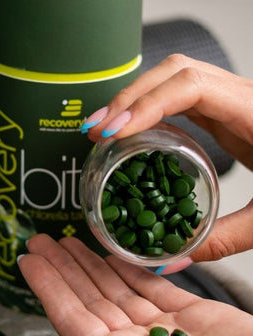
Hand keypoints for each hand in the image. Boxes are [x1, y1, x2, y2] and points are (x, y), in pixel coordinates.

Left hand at [18, 233, 252, 335]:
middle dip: (63, 269)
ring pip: (115, 288)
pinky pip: (149, 284)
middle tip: (41, 241)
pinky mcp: (189, 313)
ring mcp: (161, 327)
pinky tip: (110, 253)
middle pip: (88, 298)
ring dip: (89, 264)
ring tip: (66, 242)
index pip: (72, 319)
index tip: (28, 262)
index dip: (48, 288)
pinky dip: (129, 267)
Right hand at [83, 54, 252, 264]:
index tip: (114, 132)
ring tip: (103, 129)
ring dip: (134, 98)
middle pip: (174, 72)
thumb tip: (171, 262)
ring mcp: (232, 98)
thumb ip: (224, 239)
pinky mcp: (225, 109)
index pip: (190, 86)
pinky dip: (149, 105)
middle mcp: (241, 96)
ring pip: (173, 77)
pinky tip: (129, 128)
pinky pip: (179, 94)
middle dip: (129, 98)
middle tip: (96, 132)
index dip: (147, 103)